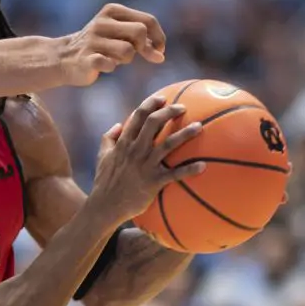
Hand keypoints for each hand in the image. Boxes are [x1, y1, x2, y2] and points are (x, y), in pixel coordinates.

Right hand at [61, 3, 166, 86]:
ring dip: (127, 59)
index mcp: (112, 11)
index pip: (147, 20)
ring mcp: (91, 40)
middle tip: (138, 56)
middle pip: (139, 32)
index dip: (159, 37)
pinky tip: (104, 66)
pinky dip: (111, 67)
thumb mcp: (119, 34)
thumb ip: (141, 38)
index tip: (159, 50)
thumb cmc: (98, 46)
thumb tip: (160, 55)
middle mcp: (101, 23)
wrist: (63, 58)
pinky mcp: (85, 58)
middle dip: (144, 48)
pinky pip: (109, 64)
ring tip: (115, 59)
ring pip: (127, 51)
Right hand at [90, 94, 204, 225]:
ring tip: (199, 127)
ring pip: (168, 144)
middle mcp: (135, 151)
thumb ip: (108, 139)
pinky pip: (175, 174)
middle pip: (154, 123)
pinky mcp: (153, 182)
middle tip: (183, 108)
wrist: (105, 206)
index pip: (137, 117)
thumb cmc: (104, 182)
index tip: (162, 98)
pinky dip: (190, 169)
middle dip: (169, 111)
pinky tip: (203, 166)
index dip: (150, 104)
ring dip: (185, 134)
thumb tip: (118, 125)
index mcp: (123, 144)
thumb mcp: (101, 158)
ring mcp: (145, 166)